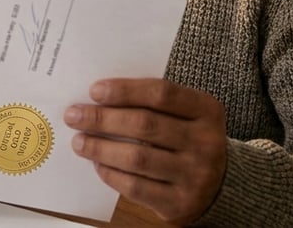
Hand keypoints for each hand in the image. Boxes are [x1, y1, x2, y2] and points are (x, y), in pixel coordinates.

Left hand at [63, 78, 226, 224]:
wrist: (219, 185)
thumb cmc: (186, 138)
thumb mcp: (183, 114)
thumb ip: (150, 103)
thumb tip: (97, 99)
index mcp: (206, 110)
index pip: (161, 93)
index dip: (125, 90)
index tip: (94, 91)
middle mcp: (206, 142)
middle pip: (145, 125)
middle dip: (103, 119)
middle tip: (74, 115)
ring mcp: (196, 175)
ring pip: (137, 158)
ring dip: (100, 148)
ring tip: (79, 141)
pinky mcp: (180, 203)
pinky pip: (136, 187)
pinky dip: (111, 173)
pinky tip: (97, 163)